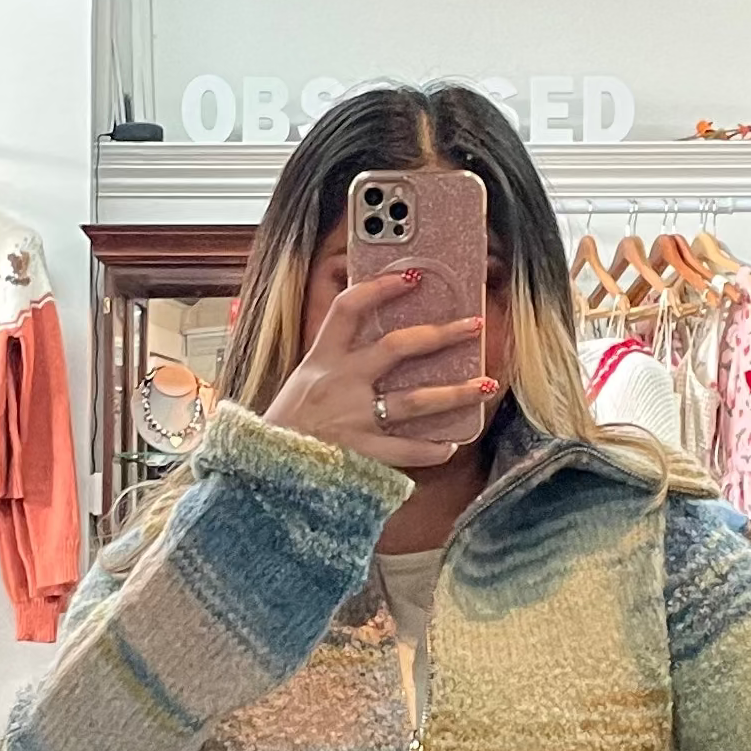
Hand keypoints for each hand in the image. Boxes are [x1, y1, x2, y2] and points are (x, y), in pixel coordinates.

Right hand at [266, 271, 491, 472]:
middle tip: (474, 325)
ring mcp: (353, 419)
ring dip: (455, 393)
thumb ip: (331, 364)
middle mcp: (339, 383)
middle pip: (397, 348)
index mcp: (320, 359)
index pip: (349, 308)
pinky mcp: (361, 455)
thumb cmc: (284, 429)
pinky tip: (450, 444)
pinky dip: (431, 450)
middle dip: (441, 334)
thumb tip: (371, 347)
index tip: (412, 278)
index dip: (380, 288)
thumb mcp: (301, 384)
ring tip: (486, 385)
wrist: (264, 473)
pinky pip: (406, 451)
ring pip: (415, 400)